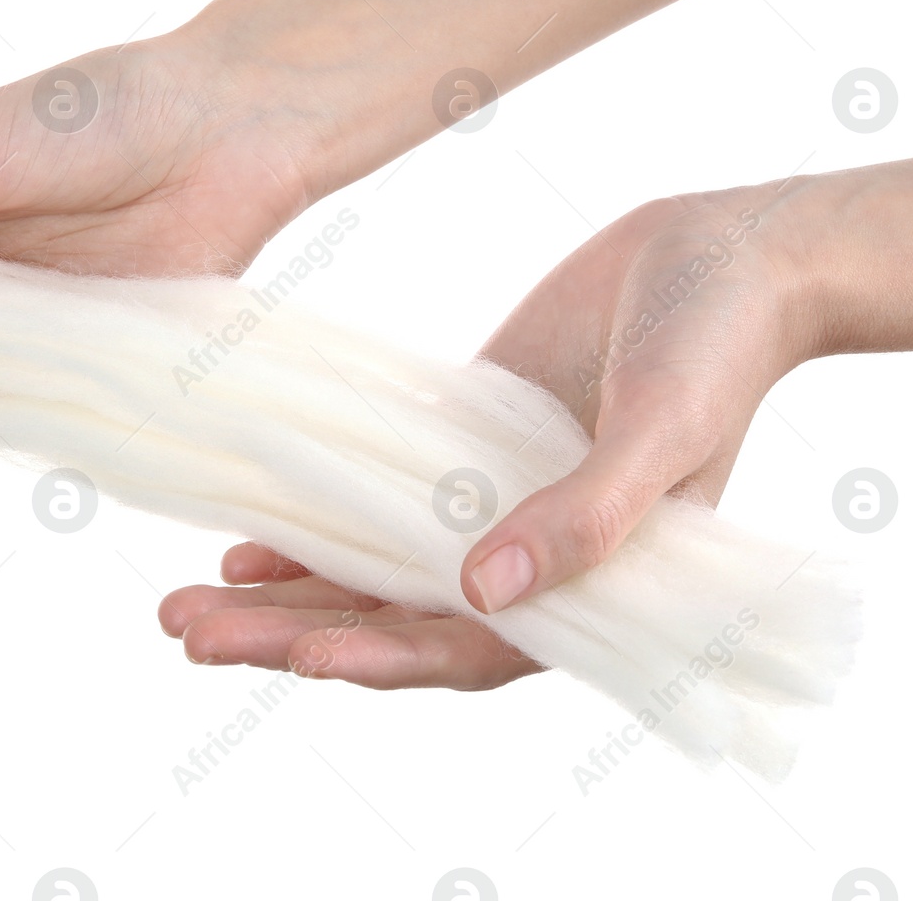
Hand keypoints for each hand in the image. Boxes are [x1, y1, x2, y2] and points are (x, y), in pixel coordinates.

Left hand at [159, 183, 814, 687]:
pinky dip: (315, 528)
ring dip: (284, 595)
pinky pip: (376, 504)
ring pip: (372, 571)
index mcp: (593, 586)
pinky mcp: (462, 447)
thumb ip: (589, 514)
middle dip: (290, 637)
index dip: (385, 656)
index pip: (470, 650)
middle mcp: (530, 562)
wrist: (724, 257)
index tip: (299, 655)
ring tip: (188, 606)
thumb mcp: (665, 431)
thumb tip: (490, 590)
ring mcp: (490, 505)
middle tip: (188, 633)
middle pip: (395, 621)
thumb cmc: (718, 349)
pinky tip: (247, 541)